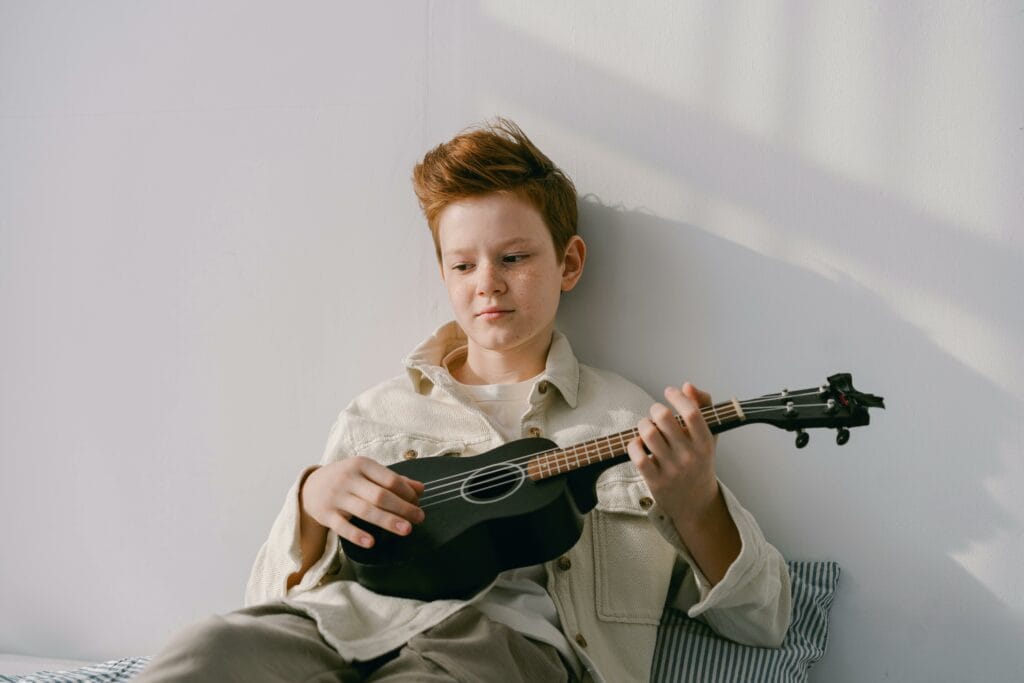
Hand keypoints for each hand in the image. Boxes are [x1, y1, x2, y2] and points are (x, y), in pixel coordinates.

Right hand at [301, 457, 424, 548]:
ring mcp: (336, 497)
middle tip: (419, 518)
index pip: (390, 479)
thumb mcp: (367, 473)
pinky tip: (371, 542)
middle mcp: (348, 479)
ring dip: (388, 521)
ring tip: (406, 530)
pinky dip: (357, 535)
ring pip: (365, 511)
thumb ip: (394, 480)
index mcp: (361, 465)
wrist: (310, 486)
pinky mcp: (326, 514)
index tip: (418, 503)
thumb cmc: (347, 479)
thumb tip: (421, 489)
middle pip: (380, 495)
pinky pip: (343, 527)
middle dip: (403, 508)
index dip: (407, 493)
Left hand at [626, 382, 720, 523]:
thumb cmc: (700, 462)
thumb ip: (703, 407)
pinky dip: (633, 444)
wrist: (697, 503)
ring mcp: (672, 469)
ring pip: (648, 434)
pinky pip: (638, 455)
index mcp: (705, 442)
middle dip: (655, 409)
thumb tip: (687, 386)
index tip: (669, 391)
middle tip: (655, 414)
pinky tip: (639, 444)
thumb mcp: (709, 436)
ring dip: (643, 425)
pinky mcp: (656, 481)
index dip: (677, 396)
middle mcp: (690, 455)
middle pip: (663, 418)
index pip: (692, 412)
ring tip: (647, 428)